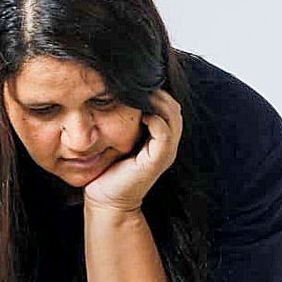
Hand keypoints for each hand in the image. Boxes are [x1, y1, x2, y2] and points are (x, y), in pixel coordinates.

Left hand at [83, 89, 181, 212]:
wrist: (106, 200)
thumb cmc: (108, 171)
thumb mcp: (116, 139)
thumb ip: (123, 121)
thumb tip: (115, 95)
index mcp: (160, 139)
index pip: (168, 106)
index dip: (156, 91)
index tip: (137, 81)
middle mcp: (166, 145)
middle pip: (174, 108)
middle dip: (159, 92)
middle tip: (140, 82)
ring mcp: (165, 153)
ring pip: (173, 117)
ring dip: (159, 101)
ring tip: (141, 93)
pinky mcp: (158, 161)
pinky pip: (165, 134)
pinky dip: (155, 119)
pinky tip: (141, 114)